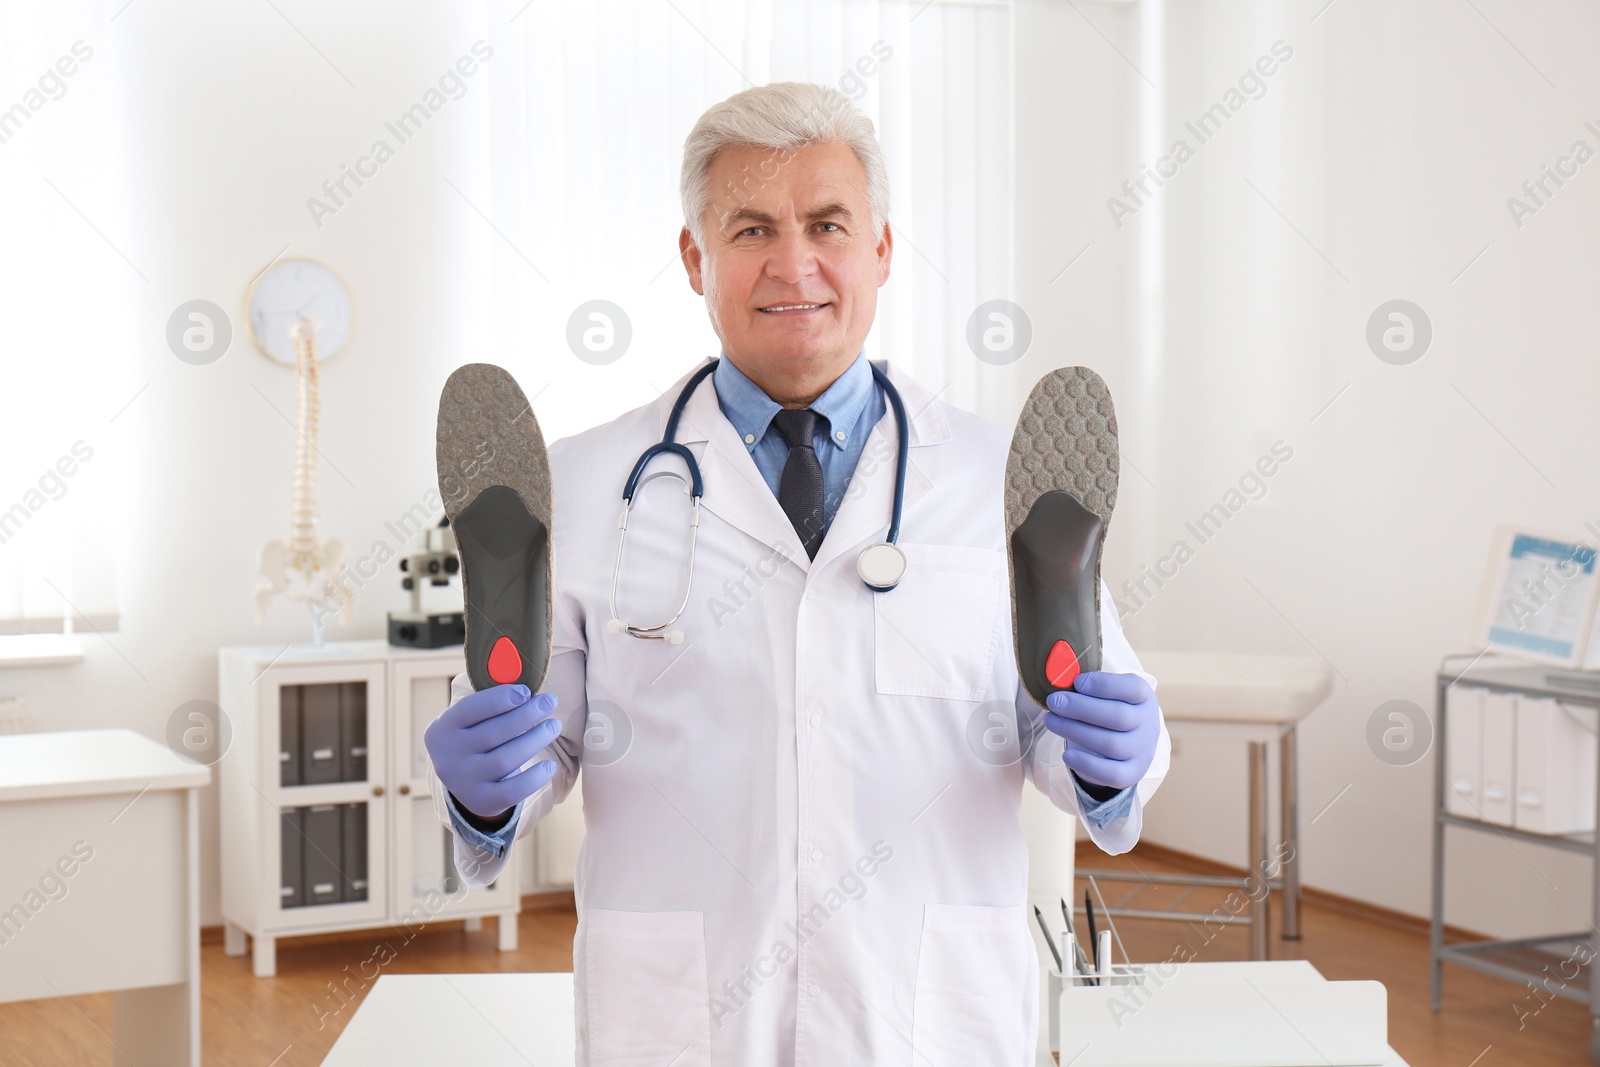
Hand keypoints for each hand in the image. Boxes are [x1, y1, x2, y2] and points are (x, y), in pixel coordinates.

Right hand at [423, 684, 561, 819]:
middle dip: (527, 714)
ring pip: (505, 759)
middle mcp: (449, 757)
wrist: (462, 781)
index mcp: (442, 729)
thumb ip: (490, 700)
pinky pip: (512, 791)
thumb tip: (525, 686)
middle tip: (550, 702)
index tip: (526, 691)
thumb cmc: (474, 736)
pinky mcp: (483, 801)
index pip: (470, 709)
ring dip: (535, 739)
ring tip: (553, 725)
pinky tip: (550, 765)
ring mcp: (464, 782)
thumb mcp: (470, 719)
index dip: (500, 698)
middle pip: (493, 733)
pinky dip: (534, 778)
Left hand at [1043, 671, 1158, 791]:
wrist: (1124, 745)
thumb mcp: (1105, 694)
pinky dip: (1087, 765)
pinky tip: (1067, 755)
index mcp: (1144, 698)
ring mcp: (1142, 751)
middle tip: (1054, 701)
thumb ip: (1088, 686)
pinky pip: (1111, 773)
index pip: (1132, 688)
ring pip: (1111, 744)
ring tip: (1051, 721)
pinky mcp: (1132, 773)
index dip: (1103, 685)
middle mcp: (1148, 724)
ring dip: (1076, 732)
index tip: (1076, 682)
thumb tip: (1060, 679)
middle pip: (1119, 716)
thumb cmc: (1107, 710)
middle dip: (1081, 708)